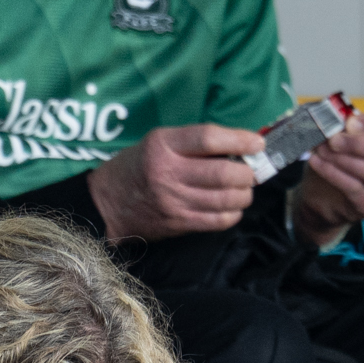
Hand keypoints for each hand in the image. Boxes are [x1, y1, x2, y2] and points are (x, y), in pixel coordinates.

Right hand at [85, 124, 263, 241]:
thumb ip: (192, 143)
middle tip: (250, 172)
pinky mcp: (178, 223)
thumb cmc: (137, 166)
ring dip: (243, 195)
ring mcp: (173, 202)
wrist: (107, 203)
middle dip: (247, 173)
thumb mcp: (158, 142)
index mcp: (163, 145)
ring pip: (224, 199)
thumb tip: (238, 148)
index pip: (209, 139)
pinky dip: (232, 215)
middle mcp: (168, 173)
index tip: (257, 144)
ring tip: (243, 190)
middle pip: (222, 173)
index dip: (239, 140)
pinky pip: (217, 221)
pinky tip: (231, 208)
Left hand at [295, 111, 363, 245]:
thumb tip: (329, 112)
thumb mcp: (346, 137)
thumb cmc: (342, 159)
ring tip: (322, 149)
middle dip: (363, 144)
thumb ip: (344, 124)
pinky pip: (356, 189)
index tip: (350, 121)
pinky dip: (334, 174)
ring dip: (346, 160)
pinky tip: (317, 162)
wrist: (327, 198)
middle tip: (334, 139)